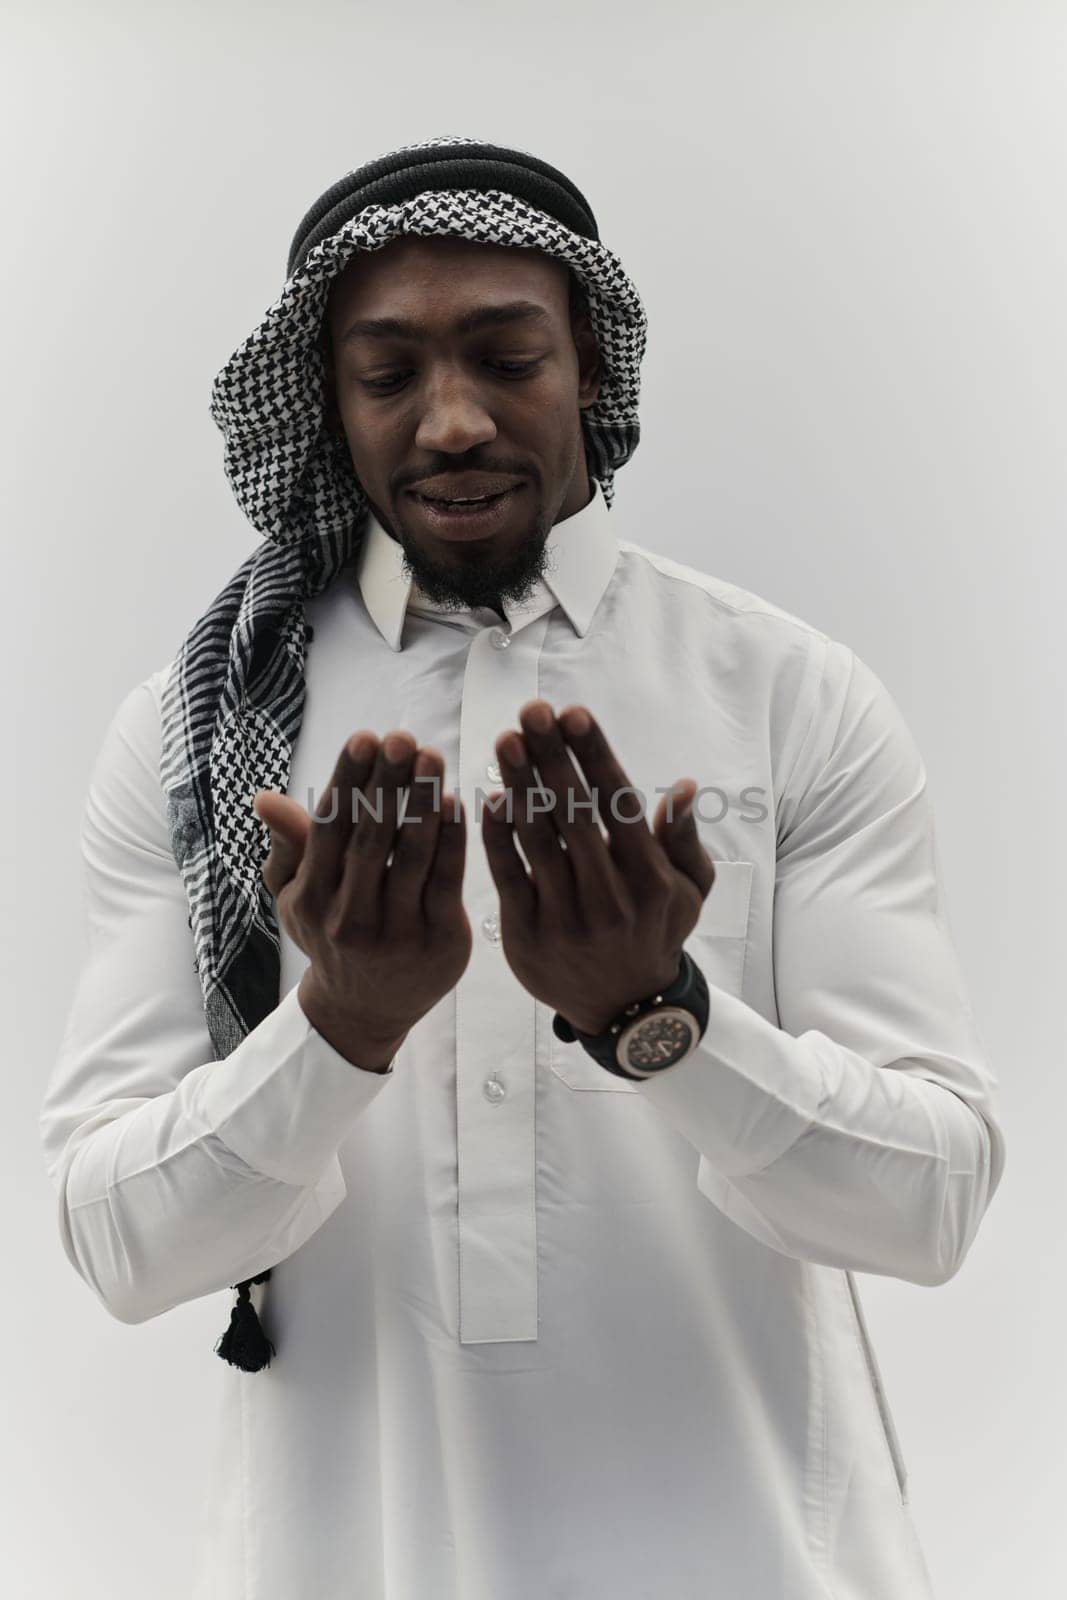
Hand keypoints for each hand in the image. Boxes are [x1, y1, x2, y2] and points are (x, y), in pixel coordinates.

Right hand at [253, 731, 470, 1068]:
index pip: (330, 828)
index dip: (348, 781)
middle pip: (372, 837)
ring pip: (413, 856)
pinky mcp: (440, 942)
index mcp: (312, 898)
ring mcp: (396, 933)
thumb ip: (289, 846)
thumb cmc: (330, 935)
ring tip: (433, 758)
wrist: (363, 1013)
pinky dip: (453, 840)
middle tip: (403, 737)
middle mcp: (349, 917)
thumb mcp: (297, 897)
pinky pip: (447, 880)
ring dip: (423, 802)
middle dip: (389, 782)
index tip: (364, 738)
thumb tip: (264, 798)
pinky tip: (457, 801)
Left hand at [481, 701, 715, 1034]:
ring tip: (506, 741)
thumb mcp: (691, 891)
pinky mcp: (527, 935)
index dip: (595, 756)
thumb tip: (685, 788)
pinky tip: (491, 798)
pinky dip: (498, 836)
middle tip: (531, 711)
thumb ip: (684, 840)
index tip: (575, 713)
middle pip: (574, 815)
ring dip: (520, 786)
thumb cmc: (656, 931)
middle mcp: (609, 898)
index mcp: (650, 879)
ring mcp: (566, 919)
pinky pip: (507, 876)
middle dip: (551, 757)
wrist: (624, 1008)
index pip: (619, 805)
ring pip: (538, 841)